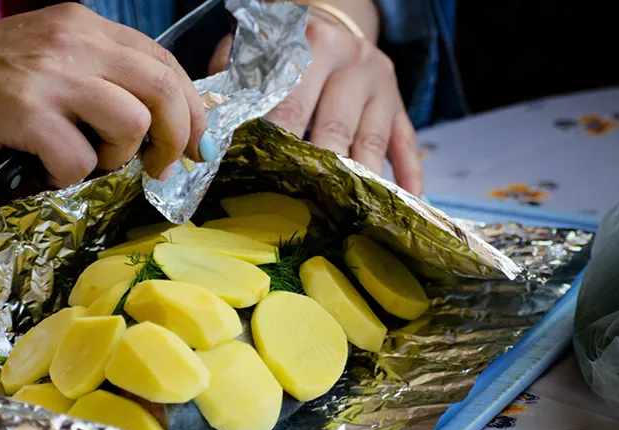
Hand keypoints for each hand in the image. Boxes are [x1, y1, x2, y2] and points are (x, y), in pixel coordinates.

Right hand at [0, 3, 209, 183]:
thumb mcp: (47, 63)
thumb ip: (102, 81)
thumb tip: (160, 123)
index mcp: (84, 27)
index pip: (165, 63)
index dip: (192, 109)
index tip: (197, 145)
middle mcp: (71, 41)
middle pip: (162, 90)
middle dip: (177, 139)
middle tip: (160, 168)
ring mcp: (46, 74)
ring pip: (130, 125)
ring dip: (115, 159)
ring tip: (83, 162)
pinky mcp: (20, 111)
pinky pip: (78, 160)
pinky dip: (66, 177)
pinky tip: (41, 169)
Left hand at [209, 11, 422, 194]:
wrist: (329, 26)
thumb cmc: (281, 51)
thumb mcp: (255, 50)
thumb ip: (232, 80)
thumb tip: (209, 126)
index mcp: (311, 45)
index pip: (291, 101)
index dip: (278, 138)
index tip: (264, 172)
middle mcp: (352, 63)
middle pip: (334, 125)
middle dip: (318, 167)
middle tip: (304, 203)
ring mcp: (381, 86)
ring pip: (370, 140)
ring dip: (358, 179)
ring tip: (346, 213)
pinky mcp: (399, 106)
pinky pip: (406, 144)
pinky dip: (408, 174)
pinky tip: (409, 200)